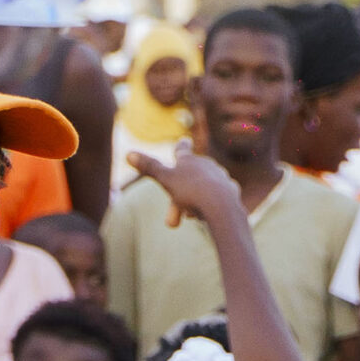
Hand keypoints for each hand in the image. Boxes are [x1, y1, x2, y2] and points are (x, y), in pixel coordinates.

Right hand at [126, 144, 242, 230]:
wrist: (221, 205)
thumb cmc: (190, 191)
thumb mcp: (165, 180)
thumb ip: (148, 167)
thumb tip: (128, 154)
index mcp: (189, 160)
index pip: (182, 150)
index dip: (181, 147)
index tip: (185, 141)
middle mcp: (206, 164)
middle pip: (190, 178)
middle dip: (180, 196)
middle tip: (173, 220)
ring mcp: (220, 176)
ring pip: (203, 188)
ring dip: (194, 201)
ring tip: (191, 216)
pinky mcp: (231, 190)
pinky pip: (217, 197)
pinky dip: (210, 204)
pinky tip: (208, 214)